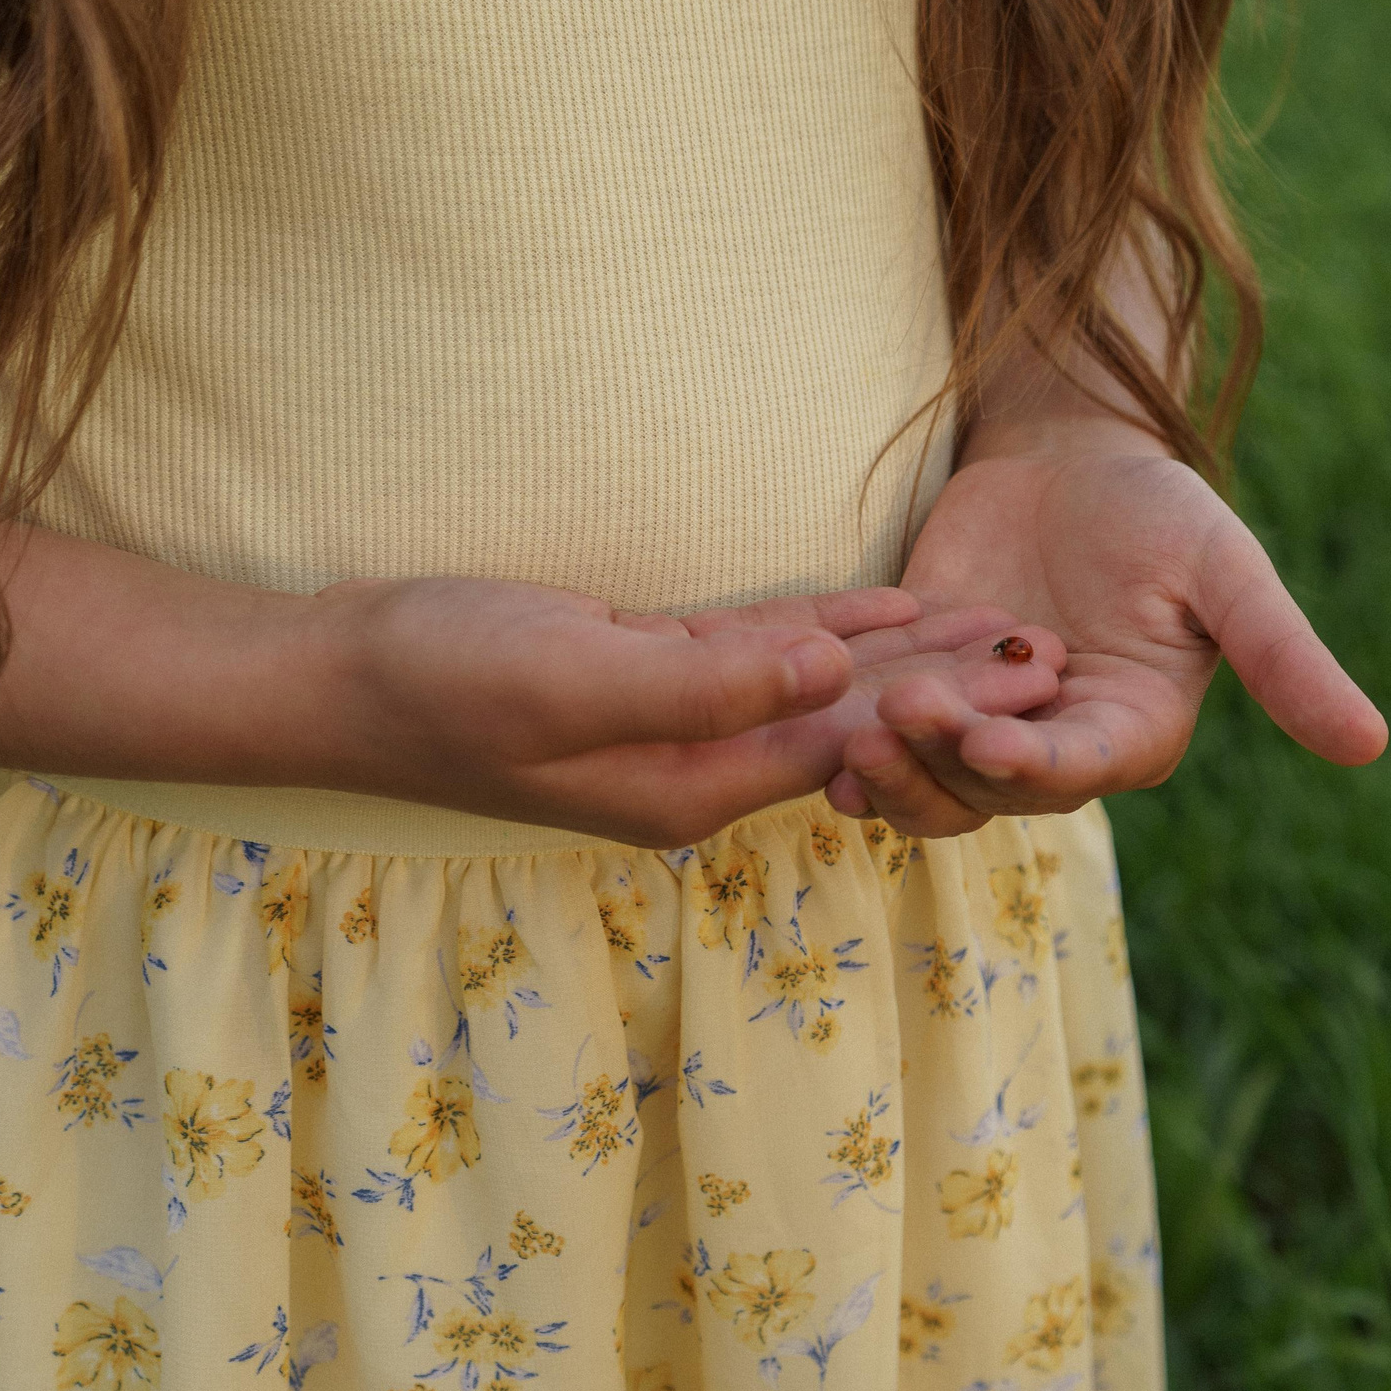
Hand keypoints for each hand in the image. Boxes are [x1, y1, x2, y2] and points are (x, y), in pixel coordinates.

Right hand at [304, 577, 1063, 846]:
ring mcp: (674, 723)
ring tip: (1002, 621)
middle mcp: (698, 766)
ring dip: (909, 655)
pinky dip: (833, 627)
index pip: (853, 747)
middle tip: (1053, 644)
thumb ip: (707, 683)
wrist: (338, 674)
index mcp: (694, 786)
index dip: (949, 708)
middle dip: (953, 687)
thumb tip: (834, 674)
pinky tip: (892, 604)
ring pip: (818, 686)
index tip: (1035, 674)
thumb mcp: (573, 676)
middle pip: (853, 722)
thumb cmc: (439, 677)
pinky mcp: (649, 675)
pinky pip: (763, 654)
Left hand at [827, 447, 1388, 836]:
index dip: (1034, 765)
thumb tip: (1374, 746)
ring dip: (891, 773)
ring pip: (930, 788)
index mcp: (1134, 733)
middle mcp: (1057, 750)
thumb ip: (1285, 657)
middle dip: (944, 761)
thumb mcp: (1226, 570)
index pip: (1080, 771)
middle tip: (896, 715)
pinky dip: (850, 746)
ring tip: (852, 733)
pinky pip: (881, 745)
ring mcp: (981, 730)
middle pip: (991, 791)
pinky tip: (819, 728)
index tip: (993, 740)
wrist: (1066, 457)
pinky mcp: (920, 699)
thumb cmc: (1158, 506)